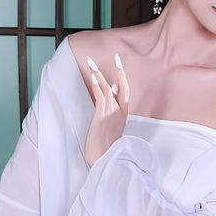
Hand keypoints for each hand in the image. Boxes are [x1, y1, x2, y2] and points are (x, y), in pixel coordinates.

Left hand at [80, 51, 132, 165]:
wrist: (103, 159)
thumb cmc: (106, 144)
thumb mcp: (112, 123)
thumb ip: (113, 105)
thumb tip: (112, 88)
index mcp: (123, 113)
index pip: (125, 90)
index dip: (122, 75)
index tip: (117, 62)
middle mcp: (119, 112)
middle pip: (122, 86)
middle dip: (119, 70)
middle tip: (115, 56)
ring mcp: (111, 114)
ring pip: (107, 89)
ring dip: (98, 74)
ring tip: (91, 62)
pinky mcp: (102, 117)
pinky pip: (100, 98)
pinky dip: (97, 87)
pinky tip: (93, 78)